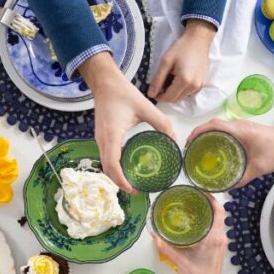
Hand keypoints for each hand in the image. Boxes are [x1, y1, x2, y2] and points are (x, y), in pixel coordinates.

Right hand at [79, 52, 174, 192]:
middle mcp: (102, 140)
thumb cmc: (123, 93)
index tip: (133, 189)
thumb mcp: (146, 107)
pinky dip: (114, 166)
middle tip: (135, 190)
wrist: (105, 83)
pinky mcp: (101, 136)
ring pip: (104, 164)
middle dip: (119, 182)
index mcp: (112, 135)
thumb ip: (161, 123)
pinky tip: (126, 167)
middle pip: (107, 169)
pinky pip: (106, 156)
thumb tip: (173, 137)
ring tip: (131, 182)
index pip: (112, 164)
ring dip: (115, 175)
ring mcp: (99, 138)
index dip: (121, 180)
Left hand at [147, 20, 216, 103]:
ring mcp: (200, 86)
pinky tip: (178, 78)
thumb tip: (151, 94)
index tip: (153, 91)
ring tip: (170, 79)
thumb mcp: (165, 62)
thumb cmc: (181, 48)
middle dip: (166, 95)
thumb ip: (157, 79)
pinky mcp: (202, 83)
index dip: (159, 97)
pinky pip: (189, 92)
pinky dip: (181, 89)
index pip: (169, 98)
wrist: (198, 41)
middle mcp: (194, 86)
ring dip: (174, 93)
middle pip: (175, 99)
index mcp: (184, 81)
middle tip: (160, 84)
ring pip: (182, 97)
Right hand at [150, 195, 226, 273]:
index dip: (213, 199)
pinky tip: (197, 220)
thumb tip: (153, 234)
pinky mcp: (219, 247)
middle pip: (219, 214)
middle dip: (208, 202)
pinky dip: (209, 221)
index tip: (202, 190)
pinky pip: (216, 228)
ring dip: (209, 211)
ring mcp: (221, 243)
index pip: (219, 212)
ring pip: (218, 221)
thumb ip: (166, 247)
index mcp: (214, 239)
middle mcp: (221, 238)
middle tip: (194, 194)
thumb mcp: (179, 261)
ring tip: (194, 204)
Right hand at [188, 118, 273, 186]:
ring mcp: (241, 126)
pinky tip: (214, 149)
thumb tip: (227, 187)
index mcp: (239, 130)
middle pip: (212, 125)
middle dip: (198, 135)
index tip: (188, 143)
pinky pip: (226, 130)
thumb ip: (242, 178)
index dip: (198, 132)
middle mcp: (238, 125)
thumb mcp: (258, 167)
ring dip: (207, 135)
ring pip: (219, 127)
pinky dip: (216, 137)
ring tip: (198, 150)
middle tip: (190, 150)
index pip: (213, 125)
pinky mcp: (245, 130)